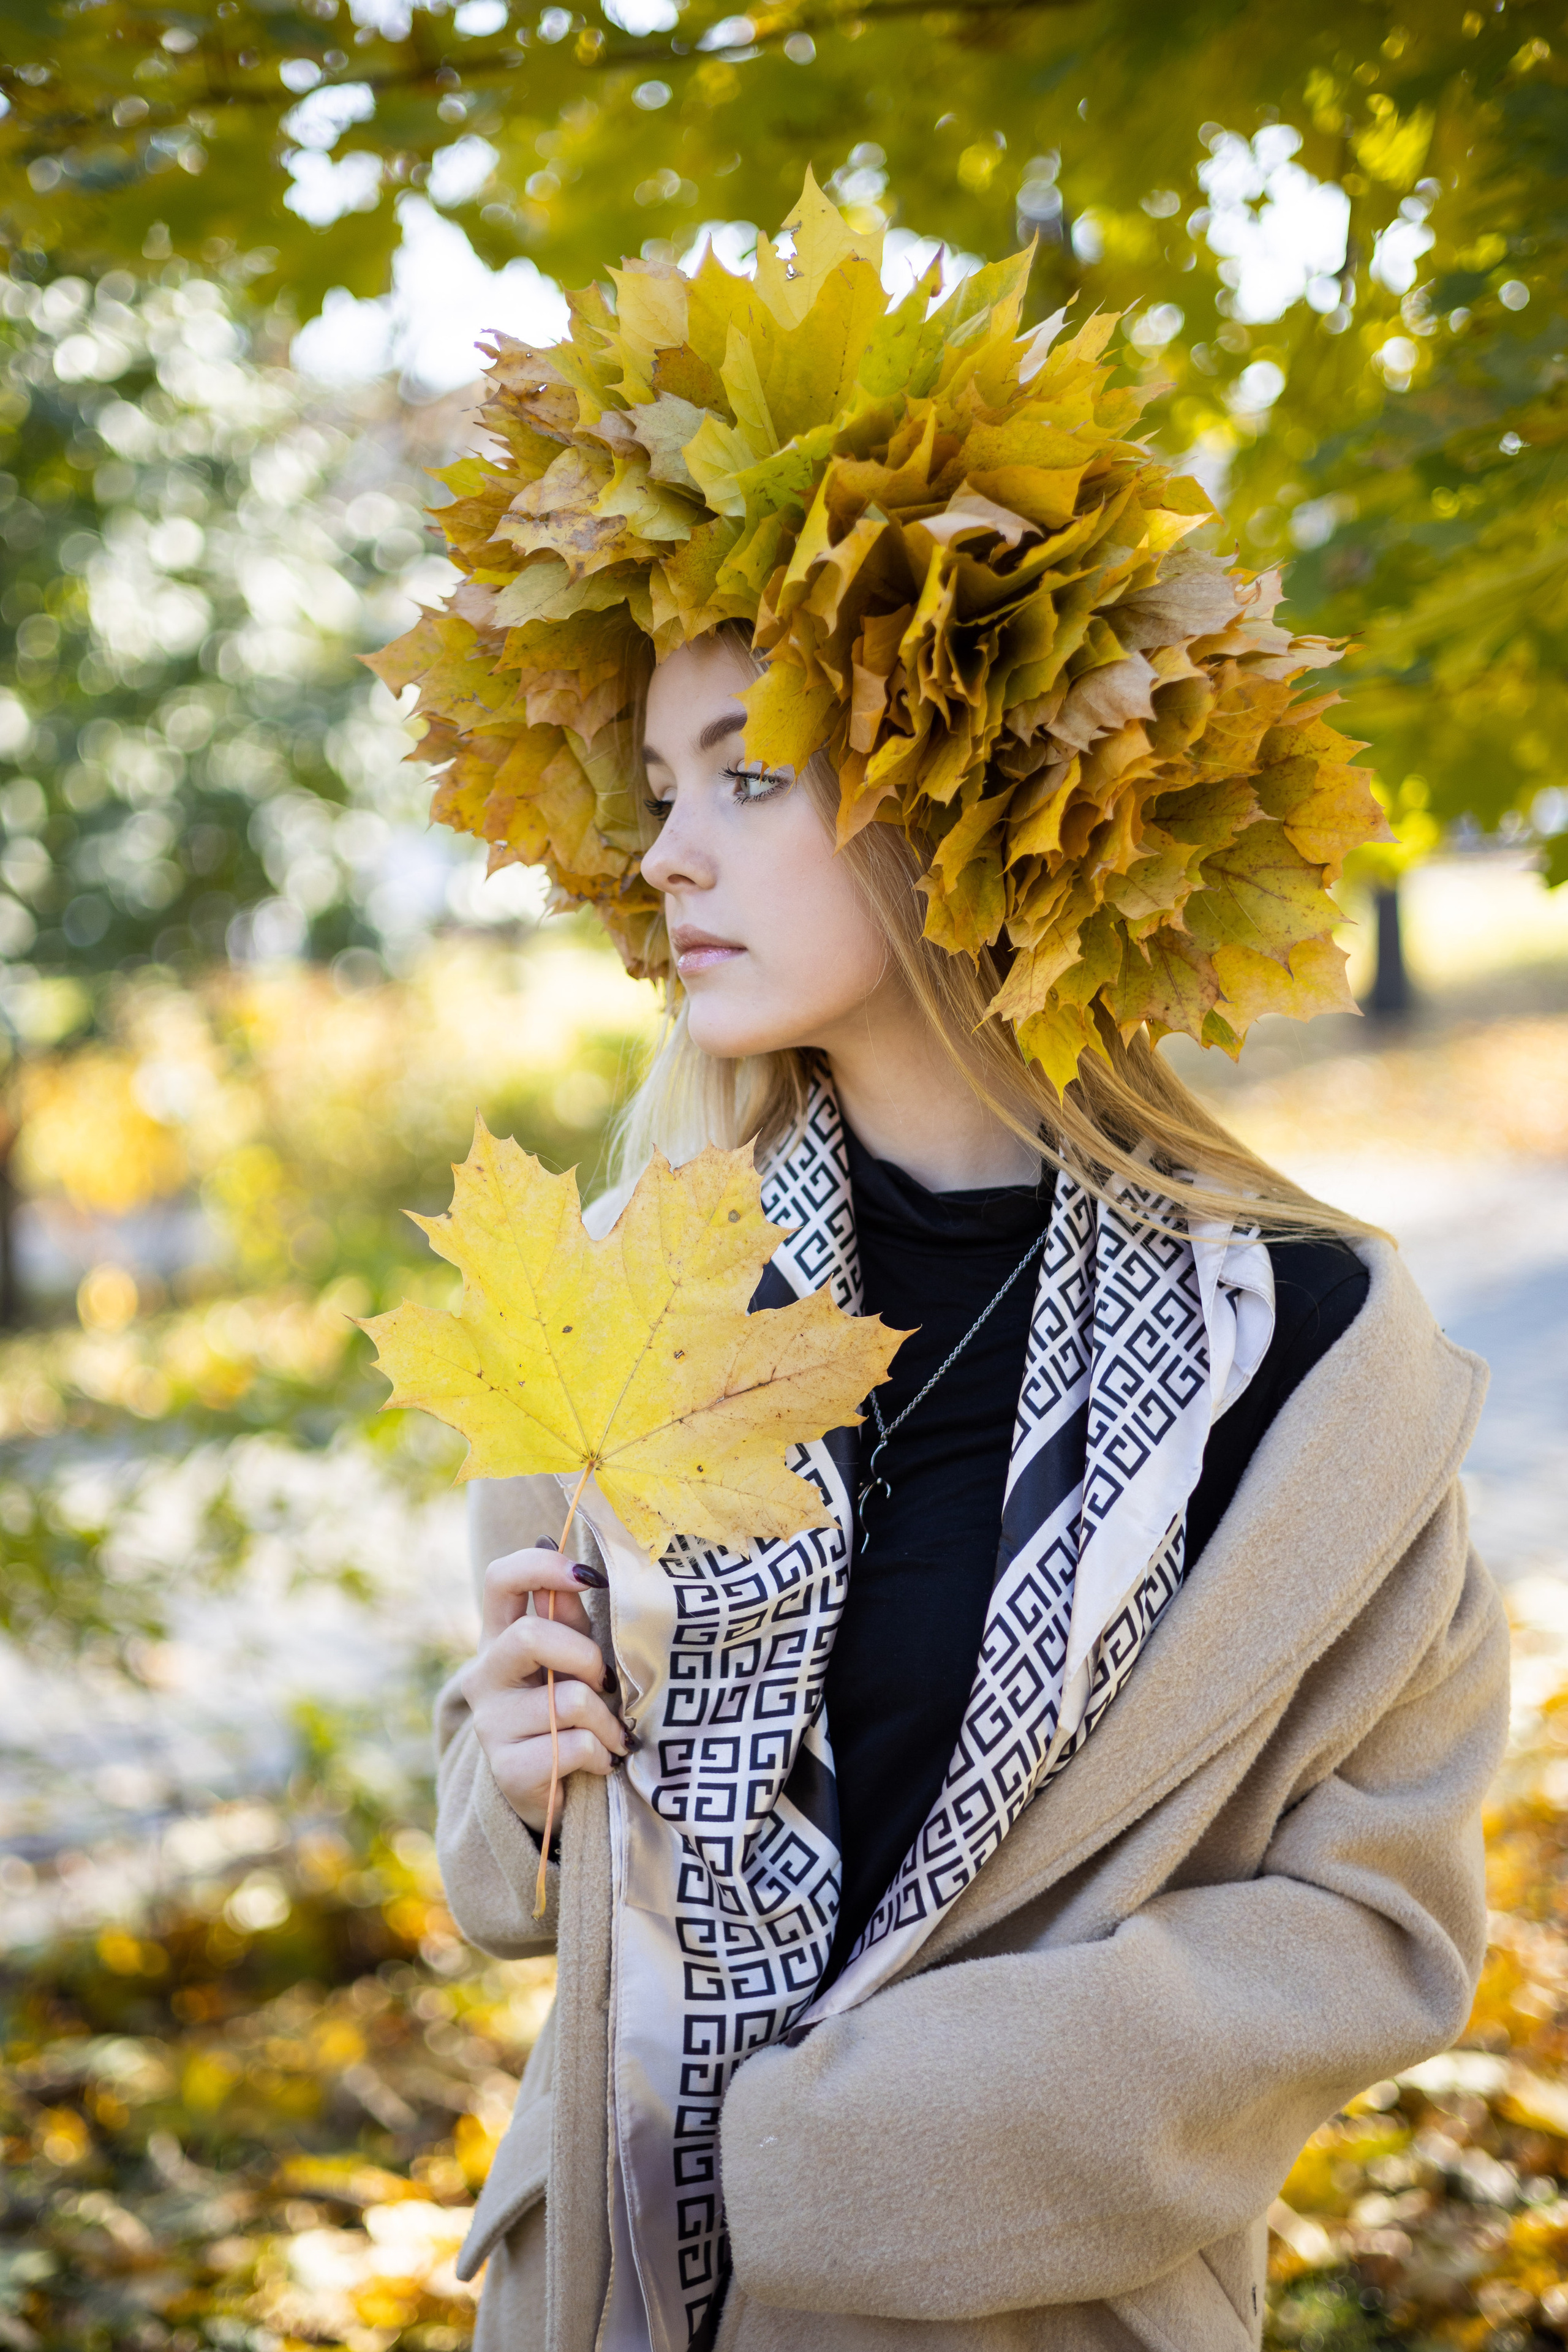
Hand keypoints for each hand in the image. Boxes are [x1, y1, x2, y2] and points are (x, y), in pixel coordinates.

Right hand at [458, 1541, 629, 1837]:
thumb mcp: (573, 1661)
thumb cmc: (569, 1712)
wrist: (553, 1793)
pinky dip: (603, 1753)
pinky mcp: (506, 1769)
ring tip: (612, 1734)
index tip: (589, 1578)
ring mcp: (490, 1723)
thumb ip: (573, 1621)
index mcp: (500, 1637)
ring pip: (569, 1700)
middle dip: (586, 1656)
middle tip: (605, 1682)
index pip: (501, 1579)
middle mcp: (485, 1675)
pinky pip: (575, 1745)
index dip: (543, 1566)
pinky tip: (601, 1761)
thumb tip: (580, 1570)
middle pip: (530, 1635)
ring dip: (608, 1719)